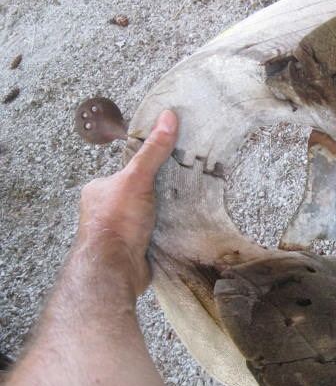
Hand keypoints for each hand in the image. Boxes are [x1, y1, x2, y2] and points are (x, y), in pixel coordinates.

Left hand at [76, 110, 178, 294]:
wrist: (115, 269)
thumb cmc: (117, 221)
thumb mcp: (137, 178)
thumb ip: (153, 150)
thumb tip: (169, 116)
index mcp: (98, 189)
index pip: (127, 170)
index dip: (149, 167)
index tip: (172, 165)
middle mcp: (104, 209)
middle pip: (139, 191)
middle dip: (159, 191)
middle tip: (184, 185)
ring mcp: (118, 230)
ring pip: (146, 214)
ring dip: (164, 212)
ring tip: (188, 204)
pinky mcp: (131, 249)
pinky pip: (152, 233)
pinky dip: (165, 230)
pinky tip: (181, 225)